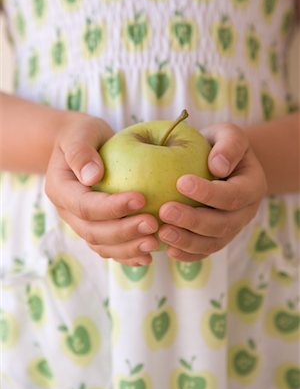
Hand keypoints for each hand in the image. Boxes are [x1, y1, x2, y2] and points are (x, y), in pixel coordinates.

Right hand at [45, 113, 158, 265]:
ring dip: (128, 248)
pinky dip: (128, 255)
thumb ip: (81, 152)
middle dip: (124, 232)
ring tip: (155, 242)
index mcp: (60, 190)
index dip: (111, 207)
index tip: (141, 198)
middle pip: (93, 232)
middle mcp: (67, 212)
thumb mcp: (79, 133)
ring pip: (101, 245)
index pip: (84, 205)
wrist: (80, 147)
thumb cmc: (82, 135)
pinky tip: (148, 255)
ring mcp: (80, 223)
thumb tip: (92, 176)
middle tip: (153, 225)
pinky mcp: (95, 229)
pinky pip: (110, 248)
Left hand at [158, 123, 267, 261]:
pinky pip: (204, 251)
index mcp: (252, 186)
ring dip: (187, 241)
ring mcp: (232, 228)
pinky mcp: (216, 238)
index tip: (180, 183)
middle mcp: (245, 212)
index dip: (208, 193)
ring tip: (162, 232)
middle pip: (223, 224)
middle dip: (193, 221)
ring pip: (213, 243)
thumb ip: (229, 144)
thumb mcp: (228, 133)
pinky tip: (167, 248)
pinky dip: (187, 253)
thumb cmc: (219, 145)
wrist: (219, 163)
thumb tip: (218, 167)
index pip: (233, 195)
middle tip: (165, 211)